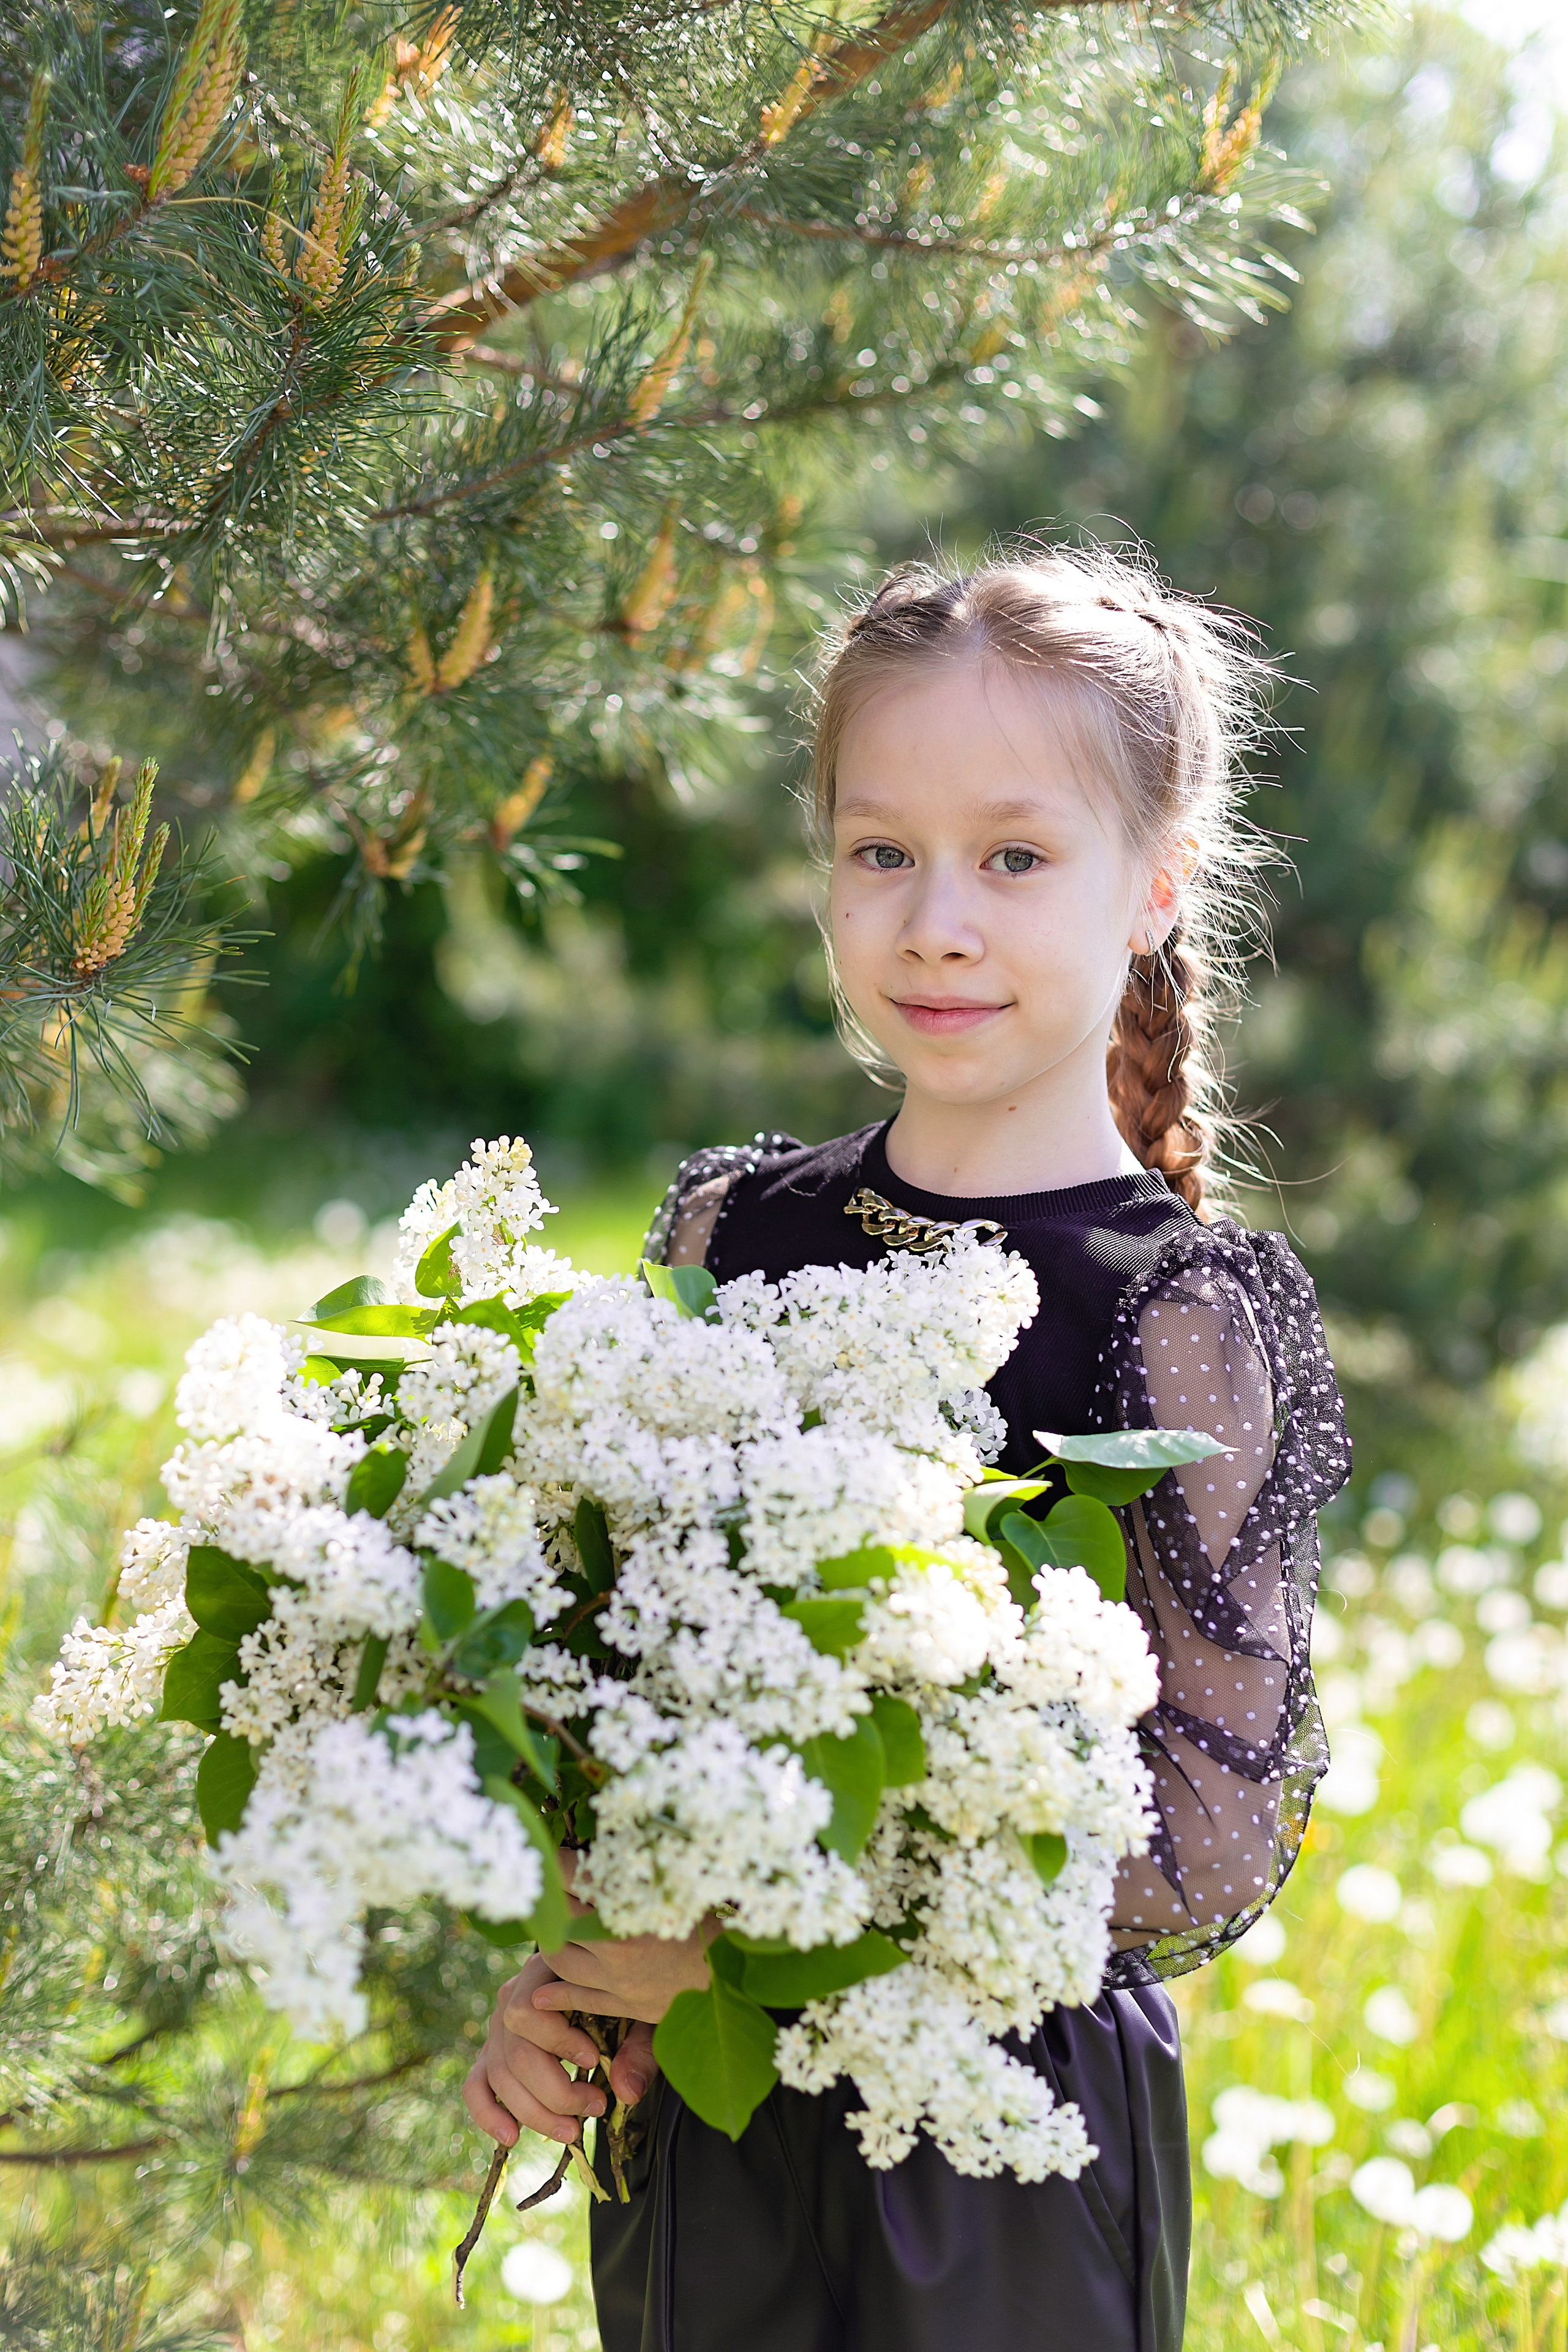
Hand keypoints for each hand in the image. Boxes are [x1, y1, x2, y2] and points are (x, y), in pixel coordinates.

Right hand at [462, 1952, 657, 2146]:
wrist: (610, 1976)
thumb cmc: (625, 1994)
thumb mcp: (640, 2010)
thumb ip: (638, 2048)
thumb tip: (625, 2091)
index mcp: (544, 1973)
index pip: (528, 2010)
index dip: (558, 2041)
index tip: (594, 2061)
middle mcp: (513, 1996)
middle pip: (516, 2051)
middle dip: (554, 2091)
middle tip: (596, 2106)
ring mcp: (497, 2028)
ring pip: (500, 2074)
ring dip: (534, 2112)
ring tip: (572, 2130)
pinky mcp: (490, 2056)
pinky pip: (476, 2087)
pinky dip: (489, 2114)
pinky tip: (512, 2136)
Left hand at [534, 1845, 714, 2030]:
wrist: (739, 1978)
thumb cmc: (714, 1922)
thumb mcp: (682, 1885)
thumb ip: (645, 1869)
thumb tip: (616, 1841)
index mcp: (633, 1910)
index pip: (579, 1879)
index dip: (561, 1864)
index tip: (553, 1854)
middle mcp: (618, 1948)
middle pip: (561, 1920)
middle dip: (551, 1901)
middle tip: (548, 1888)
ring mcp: (619, 1981)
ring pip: (562, 1961)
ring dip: (552, 1941)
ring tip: (552, 1926)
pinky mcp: (626, 2005)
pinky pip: (580, 1999)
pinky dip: (556, 1994)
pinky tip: (538, 1993)